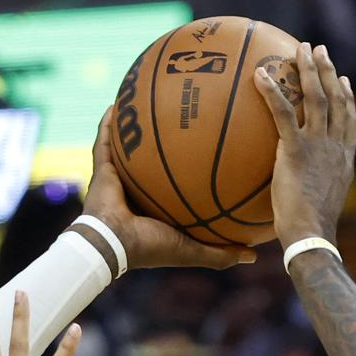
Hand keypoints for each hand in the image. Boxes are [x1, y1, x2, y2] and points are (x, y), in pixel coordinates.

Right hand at [82, 110, 255, 272]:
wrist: (114, 244)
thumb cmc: (152, 247)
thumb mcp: (194, 250)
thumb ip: (222, 253)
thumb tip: (254, 256)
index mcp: (156, 209)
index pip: (177, 185)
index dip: (191, 168)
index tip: (210, 149)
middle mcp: (137, 191)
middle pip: (154, 160)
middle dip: (166, 140)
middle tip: (184, 114)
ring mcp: (117, 179)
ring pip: (128, 147)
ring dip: (135, 126)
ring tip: (146, 100)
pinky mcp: (101, 170)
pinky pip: (105, 140)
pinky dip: (109, 123)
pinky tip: (117, 103)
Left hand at [253, 42, 355, 250]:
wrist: (312, 239)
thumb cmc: (311, 234)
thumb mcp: (319, 208)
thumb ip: (313, 192)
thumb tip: (298, 197)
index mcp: (344, 161)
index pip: (350, 122)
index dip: (347, 98)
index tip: (344, 80)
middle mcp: (335, 148)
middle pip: (336, 100)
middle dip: (328, 71)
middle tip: (319, 50)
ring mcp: (318, 147)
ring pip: (316, 98)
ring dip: (308, 69)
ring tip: (300, 49)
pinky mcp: (296, 151)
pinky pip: (283, 114)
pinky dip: (271, 92)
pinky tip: (259, 76)